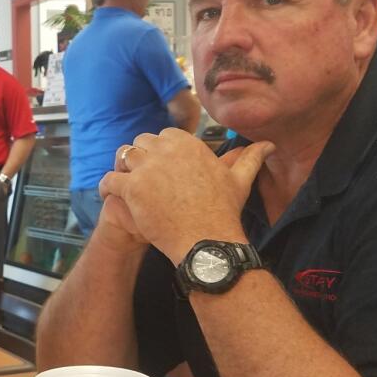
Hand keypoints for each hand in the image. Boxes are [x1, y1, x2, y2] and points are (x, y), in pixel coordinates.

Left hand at [100, 129, 273, 262]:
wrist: (207, 240)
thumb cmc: (223, 212)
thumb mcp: (239, 180)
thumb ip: (250, 158)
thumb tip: (268, 144)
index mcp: (188, 144)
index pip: (164, 136)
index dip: (160, 151)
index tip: (162, 168)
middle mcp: (166, 150)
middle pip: (141, 143)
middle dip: (141, 158)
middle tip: (143, 178)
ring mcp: (146, 168)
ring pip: (124, 157)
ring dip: (123, 169)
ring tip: (126, 185)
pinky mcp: (131, 188)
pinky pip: (109, 180)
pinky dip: (107, 188)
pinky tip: (111, 195)